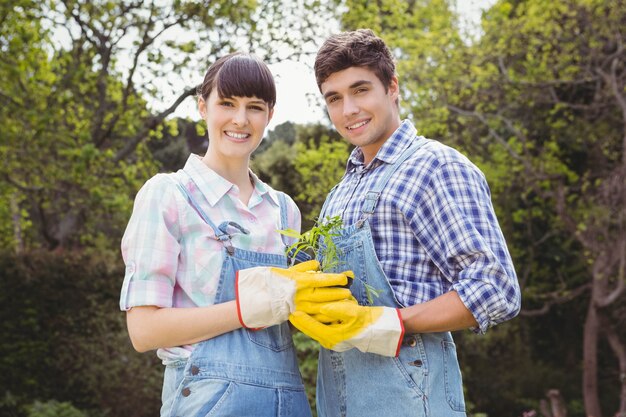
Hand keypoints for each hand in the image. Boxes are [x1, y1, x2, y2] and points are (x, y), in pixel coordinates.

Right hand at [236, 260, 352, 328]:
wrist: (259, 298)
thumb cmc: (274, 280)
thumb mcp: (289, 270)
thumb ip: (305, 267)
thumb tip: (318, 265)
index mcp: (300, 281)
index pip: (322, 280)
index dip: (335, 279)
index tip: (345, 277)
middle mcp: (301, 294)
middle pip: (325, 294)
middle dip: (338, 293)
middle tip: (349, 291)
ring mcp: (300, 306)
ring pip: (322, 306)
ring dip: (335, 305)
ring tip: (345, 302)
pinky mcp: (298, 315)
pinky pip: (314, 316)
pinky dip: (325, 315)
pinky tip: (334, 314)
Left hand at [289, 300, 403, 356]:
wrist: (380, 329)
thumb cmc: (368, 320)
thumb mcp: (354, 313)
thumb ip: (337, 310)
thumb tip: (322, 308)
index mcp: (334, 337)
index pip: (312, 328)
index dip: (301, 319)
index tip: (292, 311)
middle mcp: (331, 341)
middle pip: (310, 330)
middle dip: (300, 321)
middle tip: (289, 310)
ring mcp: (333, 340)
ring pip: (314, 330)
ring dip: (306, 321)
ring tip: (296, 311)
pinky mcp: (336, 336)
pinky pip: (320, 328)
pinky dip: (313, 321)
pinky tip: (309, 313)